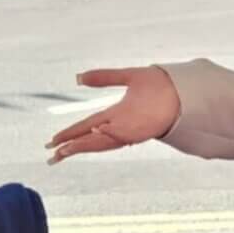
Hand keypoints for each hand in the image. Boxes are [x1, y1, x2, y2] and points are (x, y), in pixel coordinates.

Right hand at [46, 67, 179, 164]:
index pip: (88, 126)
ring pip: (98, 142)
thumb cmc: (161, 85)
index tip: (54, 142)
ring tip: (61, 152)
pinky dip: (97, 139)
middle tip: (51, 156)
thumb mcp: (127, 76)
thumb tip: (78, 78)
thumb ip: (104, 77)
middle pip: (90, 139)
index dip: (71, 134)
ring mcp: (127, 129)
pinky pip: (112, 137)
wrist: (182, 88)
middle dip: (71, 147)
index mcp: (117, 114)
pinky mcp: (135, 131)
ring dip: (80, 147)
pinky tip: (84, 140)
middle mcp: (119, 125)